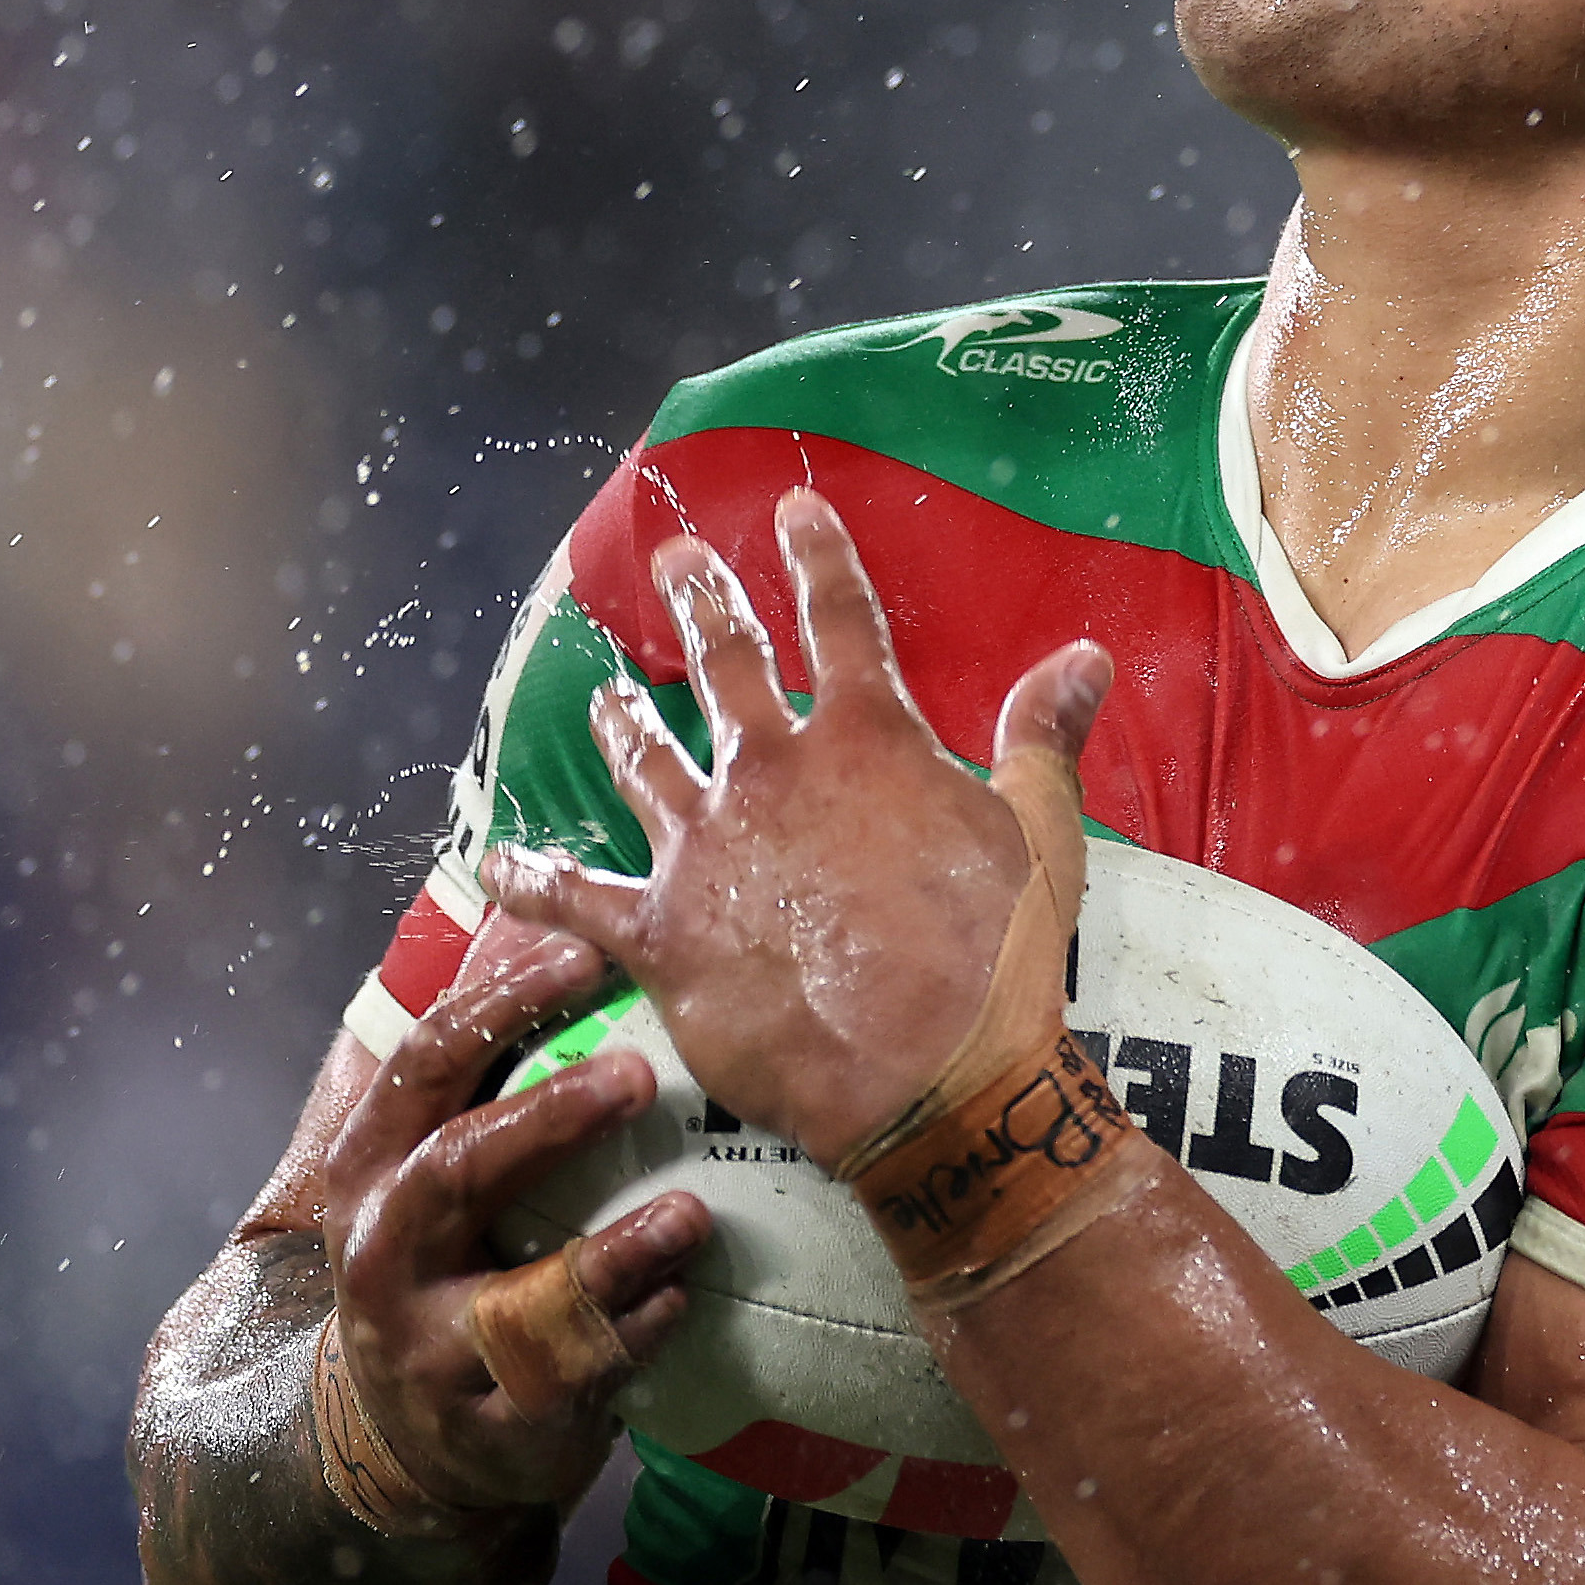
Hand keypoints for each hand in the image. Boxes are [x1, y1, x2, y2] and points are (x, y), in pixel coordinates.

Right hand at [316, 919, 709, 1513]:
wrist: (404, 1440)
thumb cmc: (446, 1264)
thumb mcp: (430, 1169)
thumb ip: (480, 1071)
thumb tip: (553, 919)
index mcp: (374, 1166)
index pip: (425, 1065)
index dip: (497, 1004)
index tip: (583, 953)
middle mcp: (385, 1252)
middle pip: (456, 1171)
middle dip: (546, 1119)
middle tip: (639, 1075)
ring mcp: (430, 1347)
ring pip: (519, 1300)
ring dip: (612, 1254)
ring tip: (694, 1215)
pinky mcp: (489, 1425)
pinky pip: (573, 1379)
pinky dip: (636, 1335)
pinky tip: (685, 1299)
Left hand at [478, 487, 1110, 1166]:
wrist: (932, 1075)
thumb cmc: (998, 957)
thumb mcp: (1041, 833)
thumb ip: (1043, 735)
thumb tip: (1085, 656)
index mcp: (869, 741)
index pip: (841, 622)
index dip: (818, 558)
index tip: (793, 509)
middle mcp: (773, 773)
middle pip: (727, 667)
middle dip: (701, 605)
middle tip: (671, 562)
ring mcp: (705, 848)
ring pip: (643, 761)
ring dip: (621, 721)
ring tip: (605, 695)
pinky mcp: (659, 930)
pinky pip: (573, 895)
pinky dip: (532, 877)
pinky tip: (499, 861)